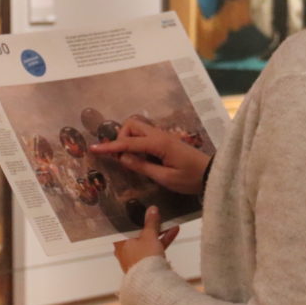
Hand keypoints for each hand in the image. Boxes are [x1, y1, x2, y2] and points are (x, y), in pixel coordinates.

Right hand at [90, 117, 209, 194]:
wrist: (211, 174)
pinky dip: (136, 142)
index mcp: (158, 144)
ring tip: (129, 159)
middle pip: (131, 126)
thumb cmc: (190, 178)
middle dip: (121, 138)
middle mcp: (159, 135)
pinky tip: (138, 157)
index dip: (109, 147)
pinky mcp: (165, 140)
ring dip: (128, 139)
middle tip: (120, 157)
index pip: (128, 143)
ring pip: (137, 129)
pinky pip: (145, 135)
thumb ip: (142, 166)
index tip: (94, 149)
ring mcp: (163, 136)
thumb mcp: (165, 178)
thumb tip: (122, 158)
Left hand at [113, 205, 179, 272]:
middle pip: (138, 234)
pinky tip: (173, 232)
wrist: (151, 282)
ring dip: (159, 232)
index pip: (124, 227)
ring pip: (147, 242)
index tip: (141, 211)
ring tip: (169, 222)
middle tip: (157, 216)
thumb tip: (152, 209)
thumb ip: (151, 222)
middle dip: (150, 226)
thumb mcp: (149, 236)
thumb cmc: (144, 258)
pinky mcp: (146, 264)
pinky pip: (153, 249)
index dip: (133, 218)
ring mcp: (136, 258)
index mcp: (120, 242)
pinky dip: (162, 241)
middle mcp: (125, 250)